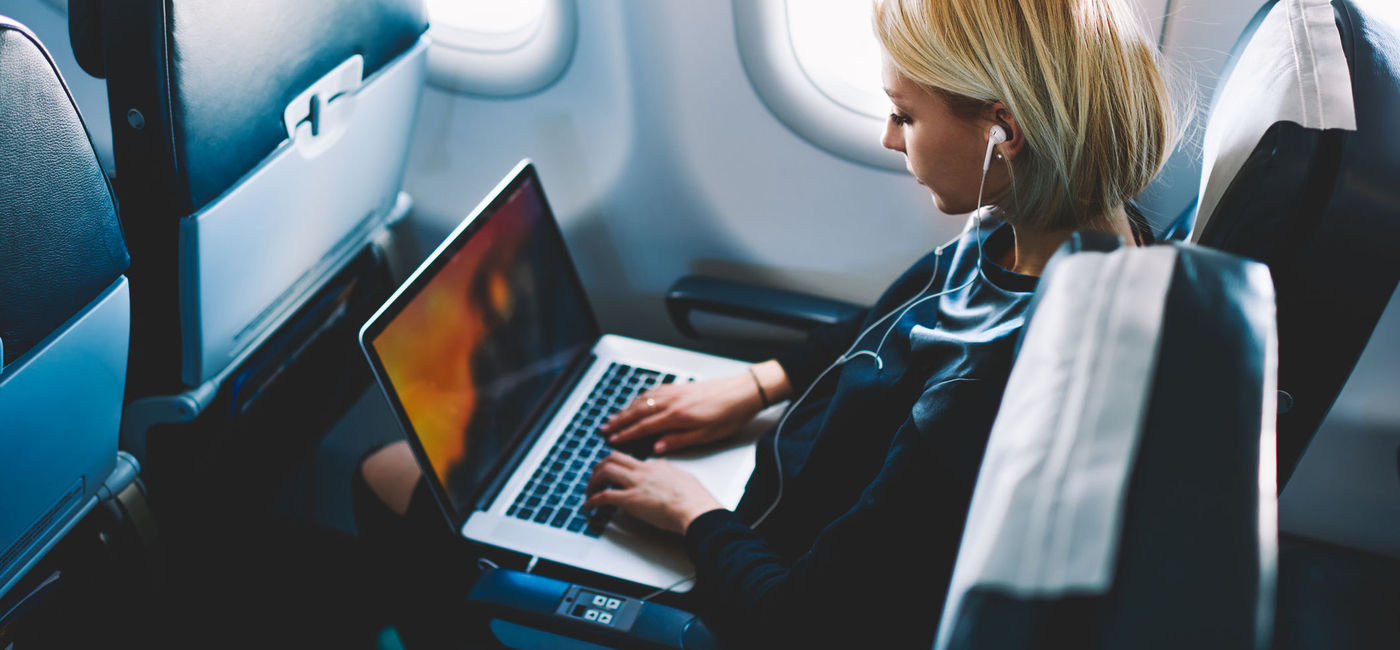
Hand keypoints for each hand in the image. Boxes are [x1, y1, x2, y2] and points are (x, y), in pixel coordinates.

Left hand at [584, 452, 722, 534]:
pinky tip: (588, 506)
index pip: (630, 459)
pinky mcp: (630, 500)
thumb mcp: (682, 477)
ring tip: (589, 491)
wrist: (696, 509)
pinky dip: (592, 501)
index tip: (613, 473)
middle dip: (599, 467)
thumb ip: (670, 474)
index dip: (618, 466)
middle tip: (595, 477)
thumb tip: (665, 474)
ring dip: (593, 481)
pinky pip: (604, 496)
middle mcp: (643, 470)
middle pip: (613, 458)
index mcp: (656, 465)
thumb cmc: (694, 499)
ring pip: (604, 471)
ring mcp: (635, 484)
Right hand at [599, 374, 761, 454]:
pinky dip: (640, 397)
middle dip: (619, 421)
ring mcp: (675, 391)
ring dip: (626, 409)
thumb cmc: (729, 415)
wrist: (743, 391)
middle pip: (638, 412)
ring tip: (614, 416)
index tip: (613, 440)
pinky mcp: (680, 386)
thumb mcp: (706, 436)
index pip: (644, 427)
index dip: (626, 435)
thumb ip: (678, 441)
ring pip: (643, 400)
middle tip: (604, 428)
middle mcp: (672, 401)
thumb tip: (656, 448)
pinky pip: (653, 390)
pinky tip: (637, 400)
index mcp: (677, 416)